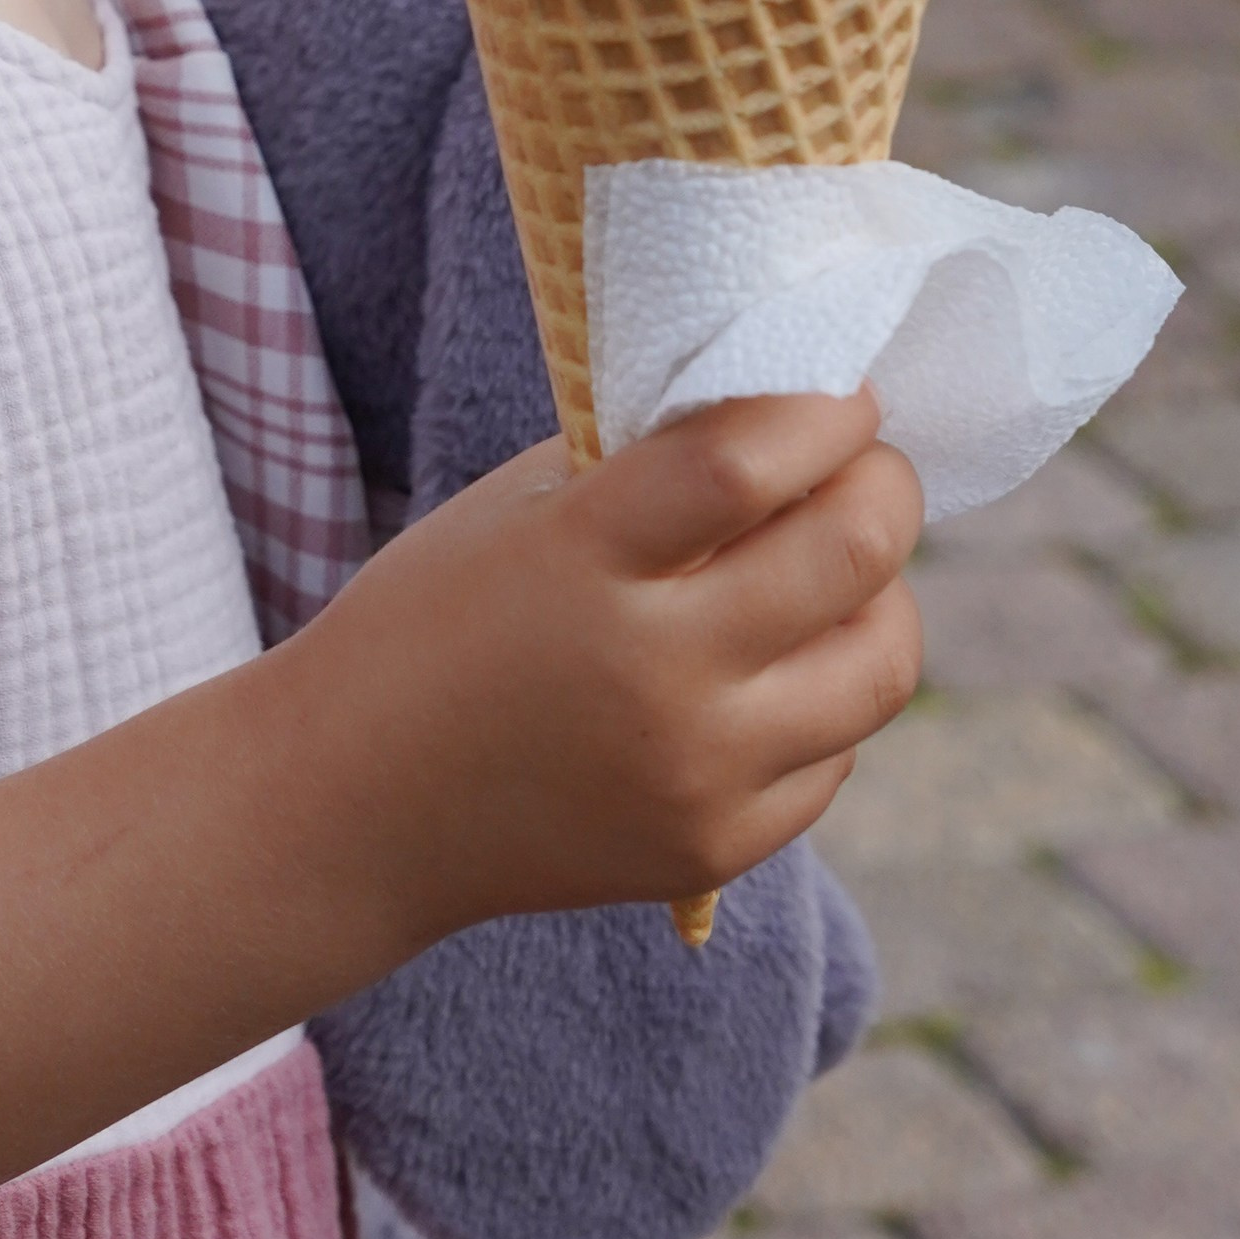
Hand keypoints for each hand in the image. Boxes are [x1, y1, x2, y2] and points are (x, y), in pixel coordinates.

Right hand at [288, 390, 921, 946]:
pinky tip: (776, 668)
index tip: (843, 387)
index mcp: (583, 559)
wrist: (355, 806)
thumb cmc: (432, 625)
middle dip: (885, 486)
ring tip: (837, 569)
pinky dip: (827, 697)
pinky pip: (836, 757)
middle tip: (863, 465)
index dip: (826, 407)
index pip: (748, 459)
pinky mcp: (714, 851)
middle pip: (853, 554)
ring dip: (882, 595)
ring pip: (883, 667)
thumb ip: (646, 465)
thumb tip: (786, 412)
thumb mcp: (517, 509)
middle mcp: (653, 675)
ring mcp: (693, 775)